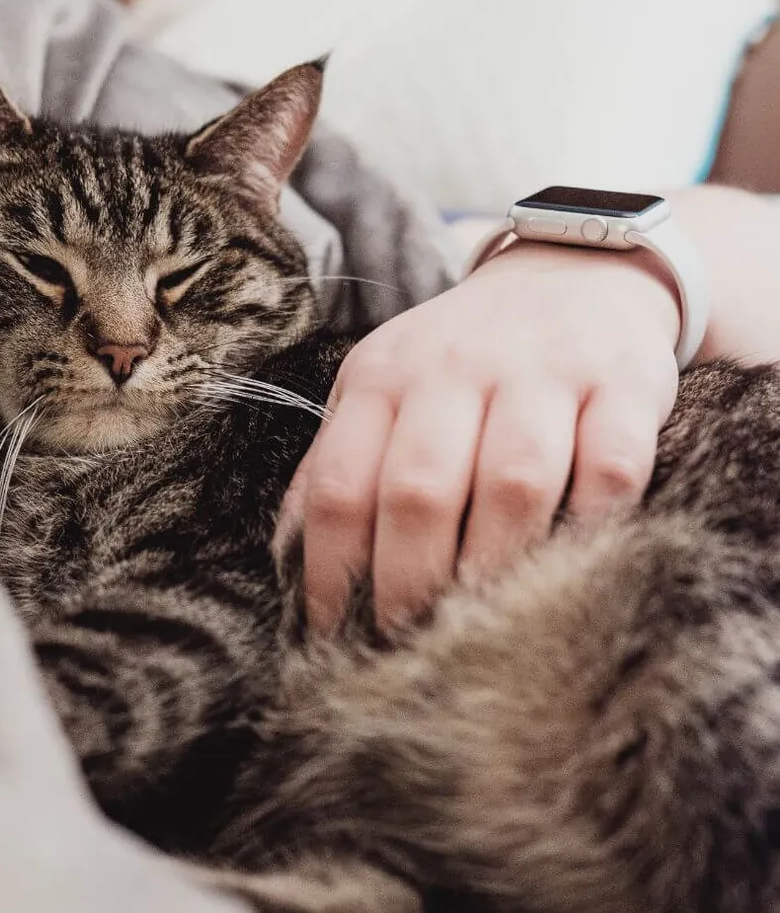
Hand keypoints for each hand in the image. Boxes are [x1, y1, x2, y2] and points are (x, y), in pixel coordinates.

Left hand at [276, 241, 680, 634]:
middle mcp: (455, 369)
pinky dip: (592, 524)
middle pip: (419, 490)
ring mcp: (542, 373)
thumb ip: (339, 460)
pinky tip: (574, 562)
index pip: (339, 485)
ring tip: (483, 622)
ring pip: (513, 483)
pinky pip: (610, 467)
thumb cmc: (463, 356)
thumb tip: (291, 557)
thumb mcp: (384, 387)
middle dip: (408, 583)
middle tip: (409, 641)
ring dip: (495, 566)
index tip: (333, 633)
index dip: (329, 571)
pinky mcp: (622, 384)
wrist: (572, 272)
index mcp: (383, 377)